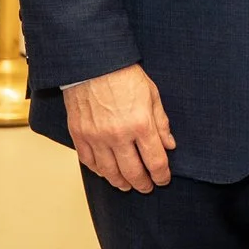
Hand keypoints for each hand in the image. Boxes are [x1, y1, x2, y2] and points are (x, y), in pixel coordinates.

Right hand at [63, 63, 175, 191]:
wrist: (92, 61)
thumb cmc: (124, 74)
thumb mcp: (151, 94)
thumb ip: (161, 122)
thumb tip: (169, 146)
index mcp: (141, 124)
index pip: (155, 162)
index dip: (162, 175)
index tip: (163, 179)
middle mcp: (119, 135)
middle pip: (133, 173)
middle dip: (143, 184)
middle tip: (147, 187)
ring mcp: (97, 137)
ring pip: (110, 172)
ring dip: (121, 183)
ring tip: (127, 185)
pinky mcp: (79, 134)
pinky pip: (89, 162)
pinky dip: (99, 171)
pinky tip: (107, 172)